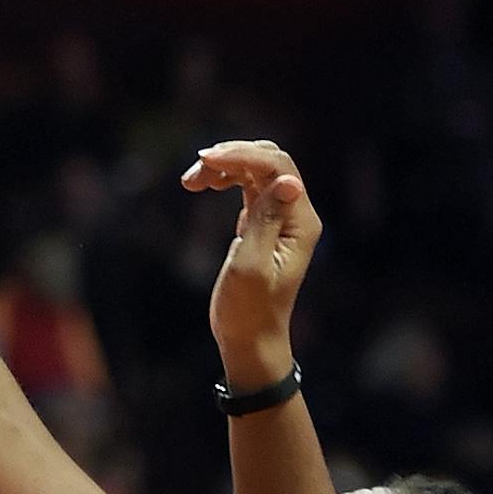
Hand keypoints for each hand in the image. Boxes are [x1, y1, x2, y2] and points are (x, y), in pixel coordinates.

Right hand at [182, 138, 320, 387]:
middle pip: (270, 161)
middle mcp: (296, 214)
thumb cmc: (248, 309)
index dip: (241, 156)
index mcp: (301, 222)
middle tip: (195, 172)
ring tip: (191, 181)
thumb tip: (288, 181)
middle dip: (232, 156)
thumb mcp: (250, 266)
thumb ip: (266, 220)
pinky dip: (224, 179)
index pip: (277, 168)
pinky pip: (247, 187)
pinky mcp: (261, 223)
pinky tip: (202, 186)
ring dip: (224, 166)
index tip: (204, 161)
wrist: (250, 338)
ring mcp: (280, 217)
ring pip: (256, 170)